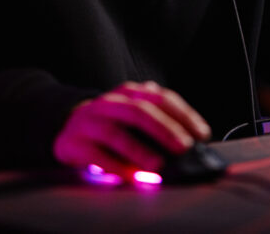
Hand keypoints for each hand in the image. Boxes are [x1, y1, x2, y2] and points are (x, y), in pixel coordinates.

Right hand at [53, 81, 210, 176]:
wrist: (68, 126)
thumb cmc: (112, 123)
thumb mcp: (133, 115)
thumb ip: (158, 124)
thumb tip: (190, 145)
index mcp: (130, 92)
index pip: (161, 98)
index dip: (183, 115)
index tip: (201, 133)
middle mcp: (110, 103)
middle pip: (139, 112)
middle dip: (164, 130)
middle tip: (184, 147)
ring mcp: (90, 121)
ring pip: (116, 133)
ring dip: (139, 150)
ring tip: (158, 165)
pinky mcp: (74, 142)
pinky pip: (96, 155)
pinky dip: (116, 167)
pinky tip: (132, 177)